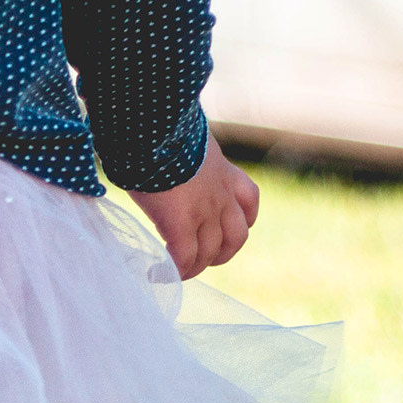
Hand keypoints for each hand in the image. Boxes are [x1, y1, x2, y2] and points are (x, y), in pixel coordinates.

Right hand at [124, 135, 259, 278]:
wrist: (154, 130)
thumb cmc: (160, 127)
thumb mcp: (185, 136)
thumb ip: (184, 149)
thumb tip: (161, 145)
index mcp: (225, 171)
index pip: (248, 201)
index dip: (241, 221)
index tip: (223, 229)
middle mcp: (221, 195)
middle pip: (236, 237)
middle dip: (222, 253)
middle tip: (203, 259)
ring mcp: (203, 211)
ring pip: (210, 252)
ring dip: (196, 267)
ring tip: (179, 272)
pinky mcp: (179, 224)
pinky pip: (181, 258)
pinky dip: (172, 271)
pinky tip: (157, 275)